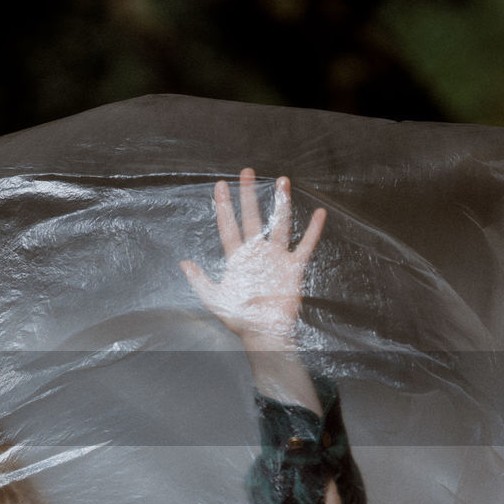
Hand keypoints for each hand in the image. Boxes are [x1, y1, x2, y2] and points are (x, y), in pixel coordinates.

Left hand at [179, 168, 324, 347]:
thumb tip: (184, 262)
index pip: (228, 226)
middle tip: (247, 171)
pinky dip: (312, 230)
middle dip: (249, 195)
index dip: (224, 206)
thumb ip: (199, 280)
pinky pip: (305, 245)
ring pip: (279, 225)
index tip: (220, 185)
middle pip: (253, 217)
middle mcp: (257, 253)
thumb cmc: (238, 318)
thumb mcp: (213, 298)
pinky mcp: (294, 268)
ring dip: (281, 203)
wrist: (262, 333)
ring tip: (282, 181)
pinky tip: (319, 213)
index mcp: (237, 258)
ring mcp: (276, 258)